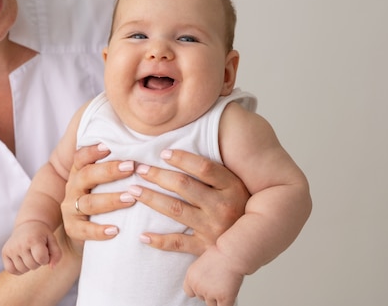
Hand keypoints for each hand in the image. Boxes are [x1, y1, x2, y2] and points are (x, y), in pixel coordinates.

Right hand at [1, 221, 61, 274]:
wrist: (28, 225)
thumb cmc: (42, 234)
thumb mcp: (53, 240)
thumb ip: (57, 254)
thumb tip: (52, 267)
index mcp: (33, 239)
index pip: (42, 259)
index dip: (46, 258)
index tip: (45, 251)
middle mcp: (20, 244)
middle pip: (33, 266)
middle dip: (38, 262)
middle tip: (37, 252)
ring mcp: (11, 248)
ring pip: (22, 269)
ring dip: (29, 265)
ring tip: (30, 255)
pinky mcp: (4, 252)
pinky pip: (11, 270)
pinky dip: (18, 269)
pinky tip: (22, 260)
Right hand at [61, 144, 135, 240]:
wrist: (83, 230)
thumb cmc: (103, 197)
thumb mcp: (103, 181)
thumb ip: (117, 166)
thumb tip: (145, 152)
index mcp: (80, 172)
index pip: (82, 157)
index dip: (93, 151)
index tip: (109, 146)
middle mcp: (73, 187)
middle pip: (87, 176)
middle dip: (109, 171)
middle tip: (131, 167)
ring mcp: (71, 208)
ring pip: (89, 203)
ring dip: (111, 200)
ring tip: (131, 199)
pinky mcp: (72, 228)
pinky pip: (84, 230)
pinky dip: (99, 231)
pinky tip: (115, 230)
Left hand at [132, 149, 249, 254]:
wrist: (254, 242)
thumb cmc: (240, 205)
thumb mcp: (236, 184)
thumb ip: (215, 169)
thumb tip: (189, 138)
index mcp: (233, 187)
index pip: (204, 168)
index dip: (181, 158)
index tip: (162, 152)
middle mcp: (224, 207)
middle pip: (184, 186)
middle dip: (158, 175)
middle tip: (140, 168)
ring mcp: (214, 229)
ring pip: (175, 210)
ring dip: (151, 199)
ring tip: (133, 190)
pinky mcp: (206, 248)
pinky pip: (178, 243)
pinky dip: (159, 240)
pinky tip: (142, 235)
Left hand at [184, 245, 242, 305]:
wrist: (232, 253)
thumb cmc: (220, 253)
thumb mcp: (202, 261)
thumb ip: (199, 275)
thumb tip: (202, 282)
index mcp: (191, 277)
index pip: (189, 292)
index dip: (197, 289)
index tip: (204, 286)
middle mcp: (198, 287)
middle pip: (201, 297)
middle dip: (209, 292)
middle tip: (218, 280)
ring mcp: (210, 294)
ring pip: (211, 304)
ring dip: (217, 297)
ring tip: (224, 284)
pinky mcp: (223, 298)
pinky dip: (226, 303)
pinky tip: (229, 294)